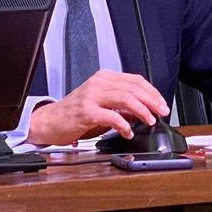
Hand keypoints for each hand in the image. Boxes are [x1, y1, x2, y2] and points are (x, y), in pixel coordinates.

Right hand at [25, 70, 171, 146]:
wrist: (48, 122)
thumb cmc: (73, 114)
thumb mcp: (100, 106)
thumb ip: (120, 106)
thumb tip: (142, 112)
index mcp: (103, 79)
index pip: (134, 80)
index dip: (152, 92)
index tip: (162, 103)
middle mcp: (98, 83)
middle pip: (133, 87)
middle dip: (152, 100)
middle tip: (162, 112)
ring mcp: (91, 96)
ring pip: (125, 98)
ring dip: (142, 110)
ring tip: (150, 120)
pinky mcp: (86, 111)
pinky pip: (111, 116)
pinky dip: (124, 125)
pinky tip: (128, 132)